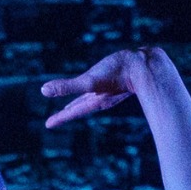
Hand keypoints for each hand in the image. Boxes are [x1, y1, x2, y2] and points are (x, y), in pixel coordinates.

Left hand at [42, 50, 161, 129]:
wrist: (147, 65)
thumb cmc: (118, 72)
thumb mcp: (89, 81)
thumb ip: (67, 87)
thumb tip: (43, 90)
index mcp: (93, 101)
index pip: (72, 111)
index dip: (59, 117)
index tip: (48, 125)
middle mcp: (101, 98)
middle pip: (79, 107)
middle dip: (67, 113)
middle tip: (55, 119)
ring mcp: (109, 90)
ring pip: (89, 98)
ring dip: (78, 103)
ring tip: (69, 106)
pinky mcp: (116, 80)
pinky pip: (100, 89)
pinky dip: (91, 92)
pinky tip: (94, 90)